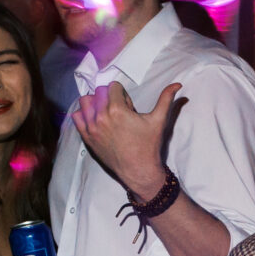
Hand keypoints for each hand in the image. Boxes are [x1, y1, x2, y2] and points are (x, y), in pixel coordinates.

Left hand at [74, 80, 180, 197]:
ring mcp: (91, 127)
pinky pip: (77, 117)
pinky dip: (84, 115)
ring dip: (95, 103)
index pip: (113, 86)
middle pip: (100, 92)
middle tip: (119, 111)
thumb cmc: (149, 146)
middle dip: (110, 97)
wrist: (139, 171)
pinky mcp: (87, 137)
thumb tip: (178, 84)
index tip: (128, 106)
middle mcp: (101, 116)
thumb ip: (166, 99)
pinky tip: (96, 120)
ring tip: (106, 113)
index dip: (122, 94)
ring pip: (85, 101)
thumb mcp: (158, 120)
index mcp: (117, 110)